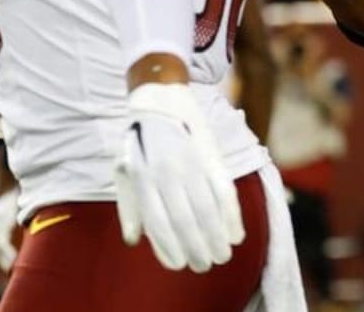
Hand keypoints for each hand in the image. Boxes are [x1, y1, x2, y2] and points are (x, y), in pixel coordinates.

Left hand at [113, 82, 243, 271]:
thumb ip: (130, 206)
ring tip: (223, 255)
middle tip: (206, 265)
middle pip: (185, 221)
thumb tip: (135, 241)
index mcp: (145, 179)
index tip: (181, 265)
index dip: (171, 249)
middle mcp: (167, 173)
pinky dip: (232, 215)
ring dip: (217, 238)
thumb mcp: (127, 170)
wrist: (161, 97)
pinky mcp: (211, 154)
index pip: (160, 224)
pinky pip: (224, 190)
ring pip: (207, 210)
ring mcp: (191, 163)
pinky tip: (236, 233)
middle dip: (198, 249)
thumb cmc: (141, 141)